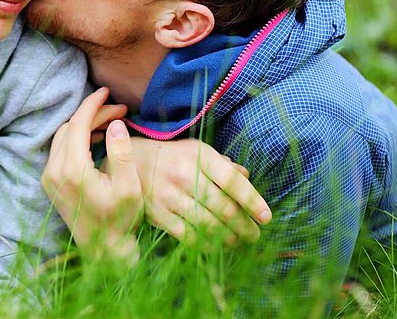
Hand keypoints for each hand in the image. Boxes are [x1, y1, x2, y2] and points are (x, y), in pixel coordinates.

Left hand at [42, 87, 142, 262]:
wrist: (103, 251)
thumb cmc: (120, 220)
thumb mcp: (129, 187)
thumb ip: (122, 153)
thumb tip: (115, 124)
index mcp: (72, 170)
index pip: (78, 123)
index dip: (93, 104)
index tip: (108, 91)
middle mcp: (53, 171)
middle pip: (70, 127)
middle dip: (93, 114)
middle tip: (120, 111)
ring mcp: (48, 177)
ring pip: (63, 136)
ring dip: (85, 124)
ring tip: (112, 122)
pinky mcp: (50, 183)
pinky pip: (60, 149)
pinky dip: (77, 137)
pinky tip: (97, 137)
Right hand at [129, 138, 271, 247]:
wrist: (130, 162)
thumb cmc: (172, 157)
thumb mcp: (197, 150)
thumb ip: (223, 164)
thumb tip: (247, 175)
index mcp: (200, 156)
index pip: (232, 180)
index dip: (252, 200)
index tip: (266, 217)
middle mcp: (185, 175)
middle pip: (223, 206)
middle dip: (244, 225)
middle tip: (254, 235)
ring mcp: (170, 195)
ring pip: (207, 224)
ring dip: (228, 237)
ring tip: (239, 242)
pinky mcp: (158, 213)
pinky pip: (188, 235)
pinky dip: (206, 244)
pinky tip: (216, 246)